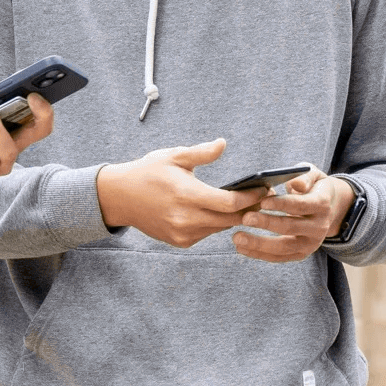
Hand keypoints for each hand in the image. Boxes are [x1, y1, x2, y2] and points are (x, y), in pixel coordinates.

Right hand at [94, 140, 264, 246]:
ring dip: (235, 217)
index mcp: (186, 195)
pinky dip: (217, 223)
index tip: (265, 189)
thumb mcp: (173, 156)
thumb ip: (201, 153)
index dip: (252, 198)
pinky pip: (207, 233)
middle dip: (250, 209)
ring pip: (221, 228)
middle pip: (230, 219)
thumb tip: (223, 144)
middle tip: (266, 198)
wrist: (119, 197)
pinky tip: (224, 212)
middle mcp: (185, 219)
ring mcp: (182, 233)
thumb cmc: (148, 172)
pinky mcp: (180, 241)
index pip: (230, 203)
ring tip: (250, 203)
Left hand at [235, 171, 352, 263]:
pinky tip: (240, 248)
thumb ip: (304, 176)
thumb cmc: (313, 187)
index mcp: (322, 204)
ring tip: (237, 237)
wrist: (329, 208)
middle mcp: (320, 227)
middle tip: (245, 218)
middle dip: (267, 223)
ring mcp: (311, 243)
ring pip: (283, 247)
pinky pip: (278, 257)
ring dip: (258, 244)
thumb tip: (296, 184)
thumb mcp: (314, 174)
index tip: (262, 202)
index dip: (282, 204)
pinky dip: (259, 254)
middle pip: (290, 227)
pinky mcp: (301, 254)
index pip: (301, 205)